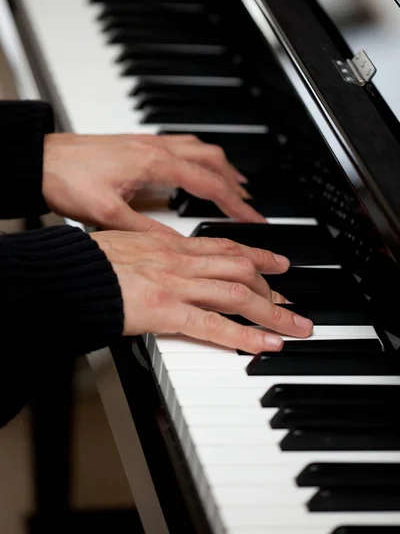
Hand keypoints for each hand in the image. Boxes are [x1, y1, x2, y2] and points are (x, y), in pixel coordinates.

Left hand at [43, 133, 263, 233]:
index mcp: (156, 164)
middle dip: (235, 185)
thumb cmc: (68, 180)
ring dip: (222, 166)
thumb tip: (177, 245)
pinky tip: (196, 167)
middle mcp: (158, 148)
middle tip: (249, 207)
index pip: (210, 185)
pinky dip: (201, 157)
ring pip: (200, 148)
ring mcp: (149, 142)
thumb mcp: (108, 214)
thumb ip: (146, 230)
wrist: (41, 158)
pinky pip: (183, 144)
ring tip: (235, 185)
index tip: (254, 220)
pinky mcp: (140, 143)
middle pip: (213, 161)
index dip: (236, 206)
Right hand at [90, 230, 312, 352]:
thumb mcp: (126, 242)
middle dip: (272, 286)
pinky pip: (214, 326)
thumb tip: (165, 255)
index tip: (276, 263)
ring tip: (297, 326)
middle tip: (292, 301)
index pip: (224, 247)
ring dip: (272, 312)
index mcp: (170, 245)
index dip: (256, 255)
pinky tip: (267, 345)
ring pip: (237, 294)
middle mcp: (180, 261)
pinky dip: (245, 336)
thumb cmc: (88, 262)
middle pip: (240, 269)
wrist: (68, 273)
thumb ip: (152, 249)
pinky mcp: (166, 312)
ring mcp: (176, 286)